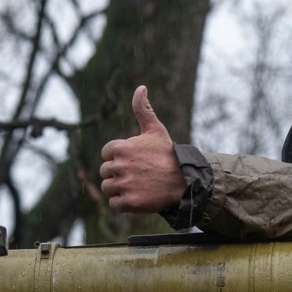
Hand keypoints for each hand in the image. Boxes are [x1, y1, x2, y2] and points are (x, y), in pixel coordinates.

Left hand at [100, 86, 186, 212]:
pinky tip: (138, 196)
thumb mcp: (156, 130)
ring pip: (108, 188)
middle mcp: (119, 166)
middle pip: (106, 171)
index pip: (107, 154)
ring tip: (138, 185)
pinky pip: (114, 204)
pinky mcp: (128, 202)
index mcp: (121, 148)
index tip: (136, 160)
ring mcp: (123, 185)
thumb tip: (141, 87)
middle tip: (139, 174)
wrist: (185, 181)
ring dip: (120, 189)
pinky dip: (124, 203)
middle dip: (119, 173)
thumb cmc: (168, 154)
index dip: (120, 157)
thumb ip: (143, 109)